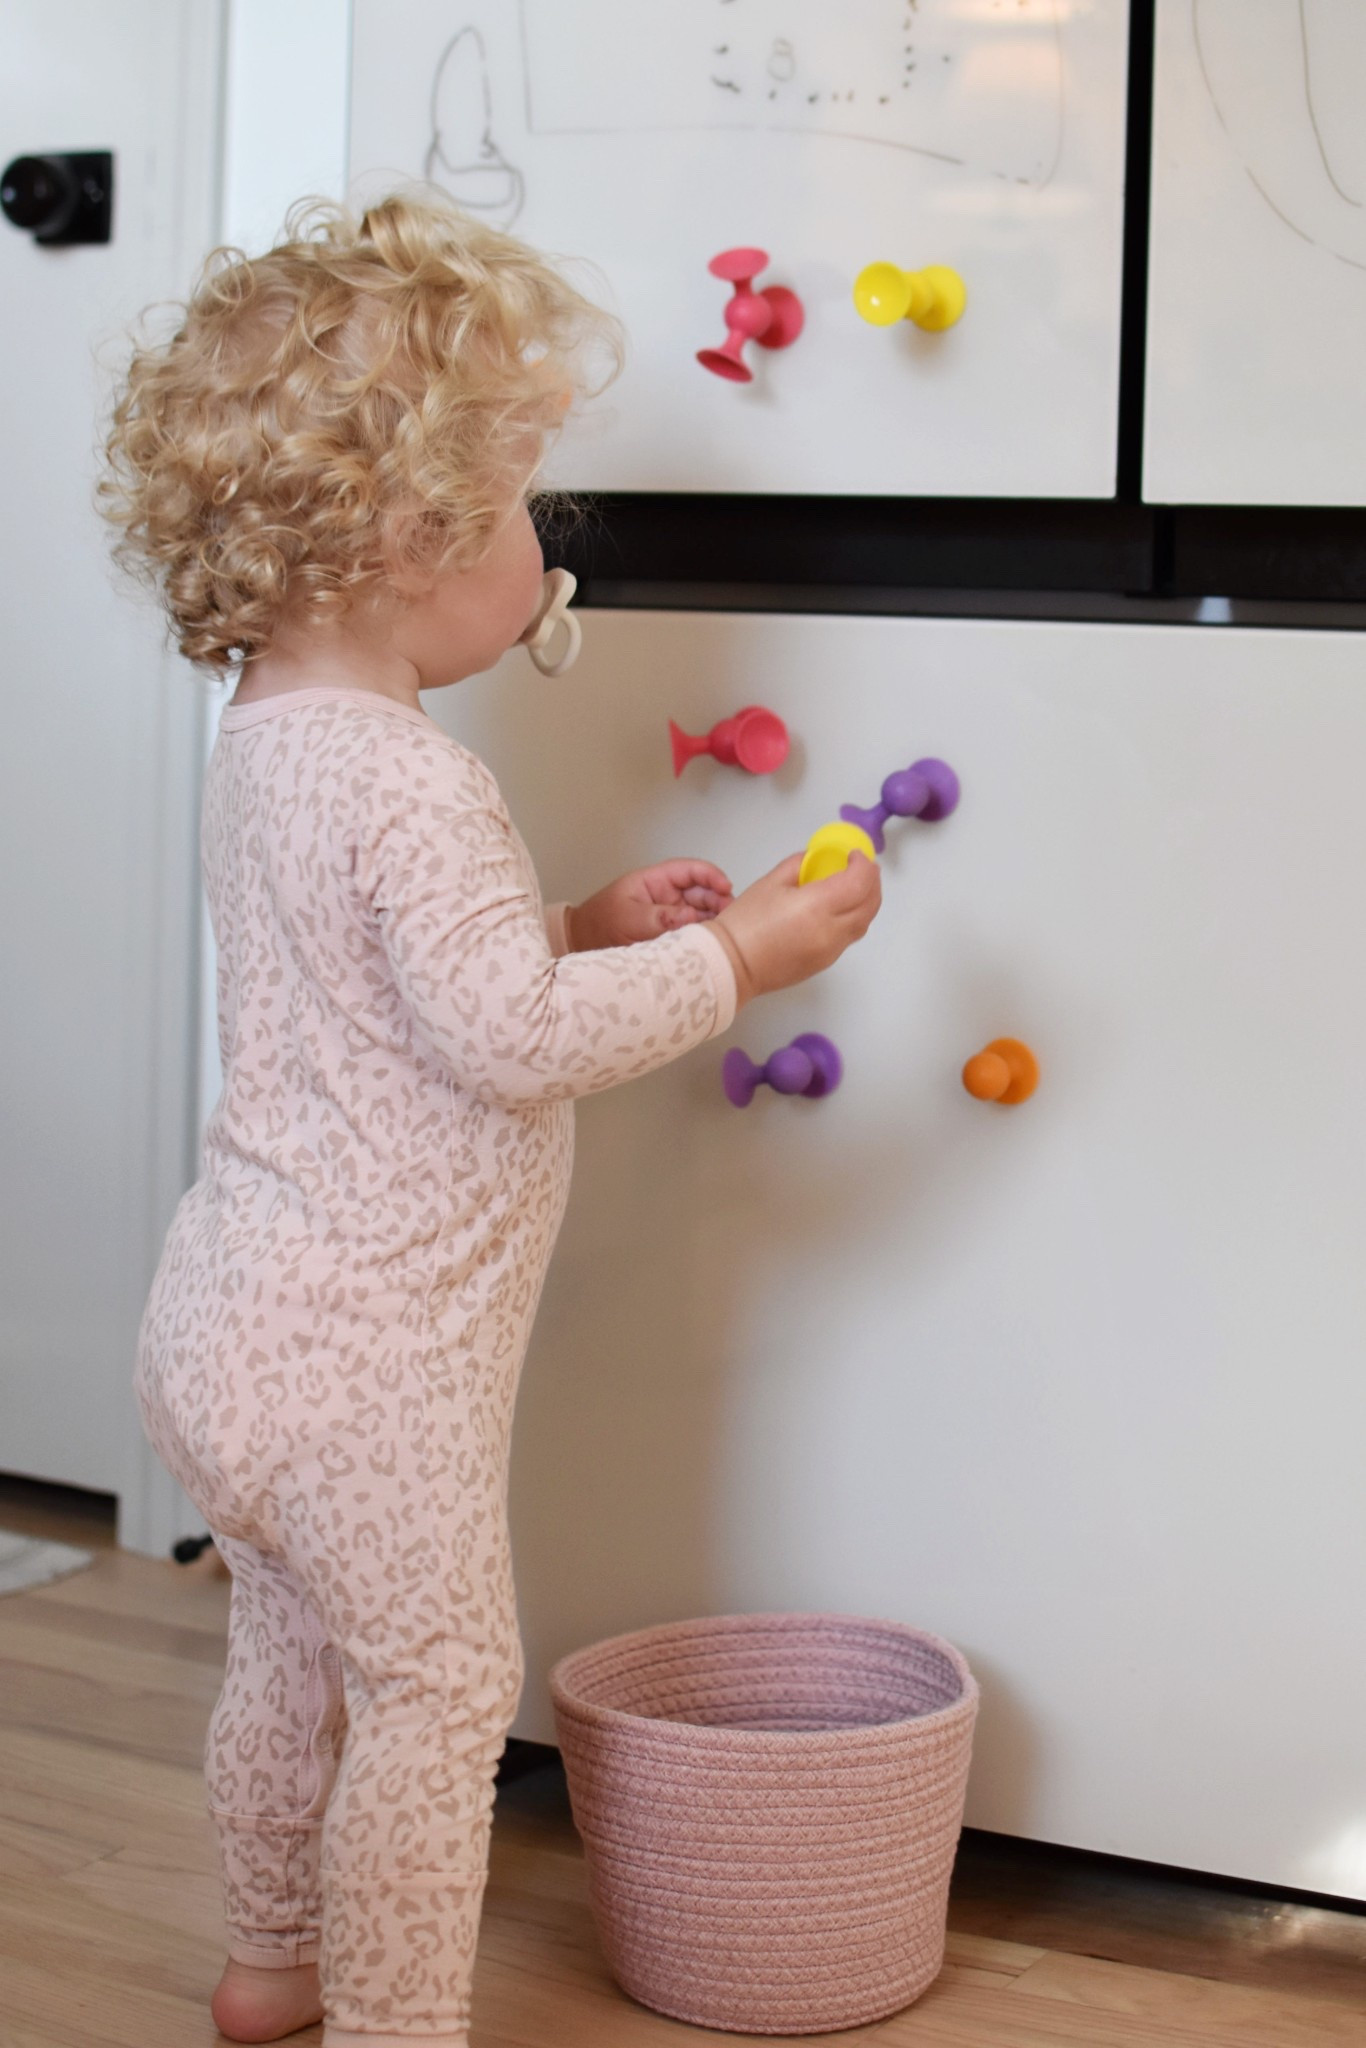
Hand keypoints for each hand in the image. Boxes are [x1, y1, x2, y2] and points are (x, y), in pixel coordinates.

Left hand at [567, 860, 733, 949]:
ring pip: (702, 913)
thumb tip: (690, 916)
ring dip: (714, 919)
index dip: (711, 875)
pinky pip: (694, 932)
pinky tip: (712, 943)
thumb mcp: (627, 917)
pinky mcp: (672, 935)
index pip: (690, 870)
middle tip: (729, 915)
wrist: (582, 945)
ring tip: (724, 932)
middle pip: (702, 892)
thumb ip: (659, 917)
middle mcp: (668, 896)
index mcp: (656, 881)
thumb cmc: (599, 923)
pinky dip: (705, 936)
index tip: (725, 886)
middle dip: (719, 900)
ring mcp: (671, 916)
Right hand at [709, 851, 881, 1008]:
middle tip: (864, 868)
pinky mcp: (826, 962)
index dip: (863, 865)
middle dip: (872, 882)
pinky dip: (855, 918)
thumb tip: (816, 859)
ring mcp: (831, 950)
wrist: (732, 964)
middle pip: (870, 904)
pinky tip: (842, 909)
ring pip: (864, 923)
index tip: (855, 856)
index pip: (859, 882)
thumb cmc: (745, 923)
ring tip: (857, 887)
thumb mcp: (771, 882)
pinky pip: (850, 937)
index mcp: (817, 906)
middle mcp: (831, 930)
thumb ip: (799, 865)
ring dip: (867, 902)